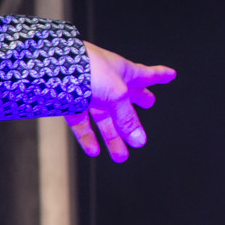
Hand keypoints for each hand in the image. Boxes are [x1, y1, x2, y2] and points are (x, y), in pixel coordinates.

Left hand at [66, 41, 175, 162]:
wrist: (52, 68)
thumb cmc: (89, 69)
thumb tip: (139, 140)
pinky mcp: (69, 103)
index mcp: (121, 71)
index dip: (159, 75)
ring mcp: (87, 93)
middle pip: (124, 99)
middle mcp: (105, 82)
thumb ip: (127, 119)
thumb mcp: (116, 94)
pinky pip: (82, 123)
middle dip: (137, 102)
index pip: (146, 74)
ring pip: (103, 118)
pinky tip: (94, 150)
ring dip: (112, 137)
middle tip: (149, 103)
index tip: (171, 74)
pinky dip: (88, 137)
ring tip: (121, 155)